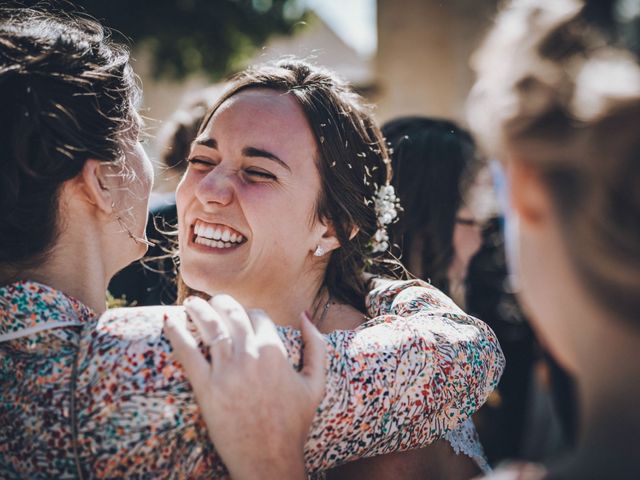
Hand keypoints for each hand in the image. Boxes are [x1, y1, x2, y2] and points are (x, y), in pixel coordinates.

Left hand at [164, 295, 325, 479]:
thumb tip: (306, 315)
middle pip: (231, 314)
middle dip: (220, 302)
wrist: (269, 460)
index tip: (241, 316)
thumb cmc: (294, 424)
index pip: (257, 316)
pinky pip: (187, 352)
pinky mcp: (206, 388)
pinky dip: (176, 332)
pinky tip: (169, 320)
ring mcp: (227, 371)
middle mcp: (250, 356)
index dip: (249, 314)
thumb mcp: (315, 384)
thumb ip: (317, 346)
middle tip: (210, 301)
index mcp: (275, 351)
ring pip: (209, 327)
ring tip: (189, 303)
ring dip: (197, 309)